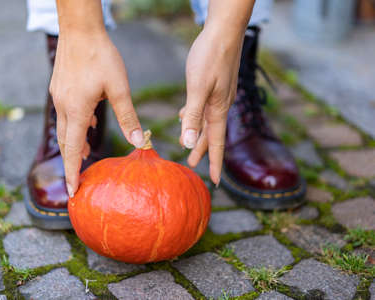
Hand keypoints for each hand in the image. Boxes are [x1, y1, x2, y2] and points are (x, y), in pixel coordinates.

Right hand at [50, 31, 143, 195]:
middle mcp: (63, 107)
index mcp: (76, 111)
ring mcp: (59, 96)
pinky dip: (75, 124)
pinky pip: (66, 113)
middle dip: (71, 162)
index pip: (72, 150)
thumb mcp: (119, 88)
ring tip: (85, 153)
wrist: (80, 29)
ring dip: (73, 143)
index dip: (72, 173)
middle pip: (66, 143)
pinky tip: (88, 121)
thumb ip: (128, 117)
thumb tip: (138, 142)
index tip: (72, 192)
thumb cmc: (101, 56)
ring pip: (65, 128)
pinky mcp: (59, 87)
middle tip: (77, 178)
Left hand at [180, 25, 243, 184]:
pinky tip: (185, 114)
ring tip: (187, 145)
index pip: (216, 143)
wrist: (223, 31)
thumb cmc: (211, 57)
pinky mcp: (213, 85)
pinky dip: (193, 115)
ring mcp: (218, 95)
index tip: (214, 182)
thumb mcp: (198, 88)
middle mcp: (220, 105)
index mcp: (218, 110)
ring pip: (206, 121)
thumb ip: (193, 116)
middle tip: (192, 164)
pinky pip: (203, 106)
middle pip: (210, 135)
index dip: (214, 163)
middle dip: (201, 150)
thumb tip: (188, 143)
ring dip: (197, 134)